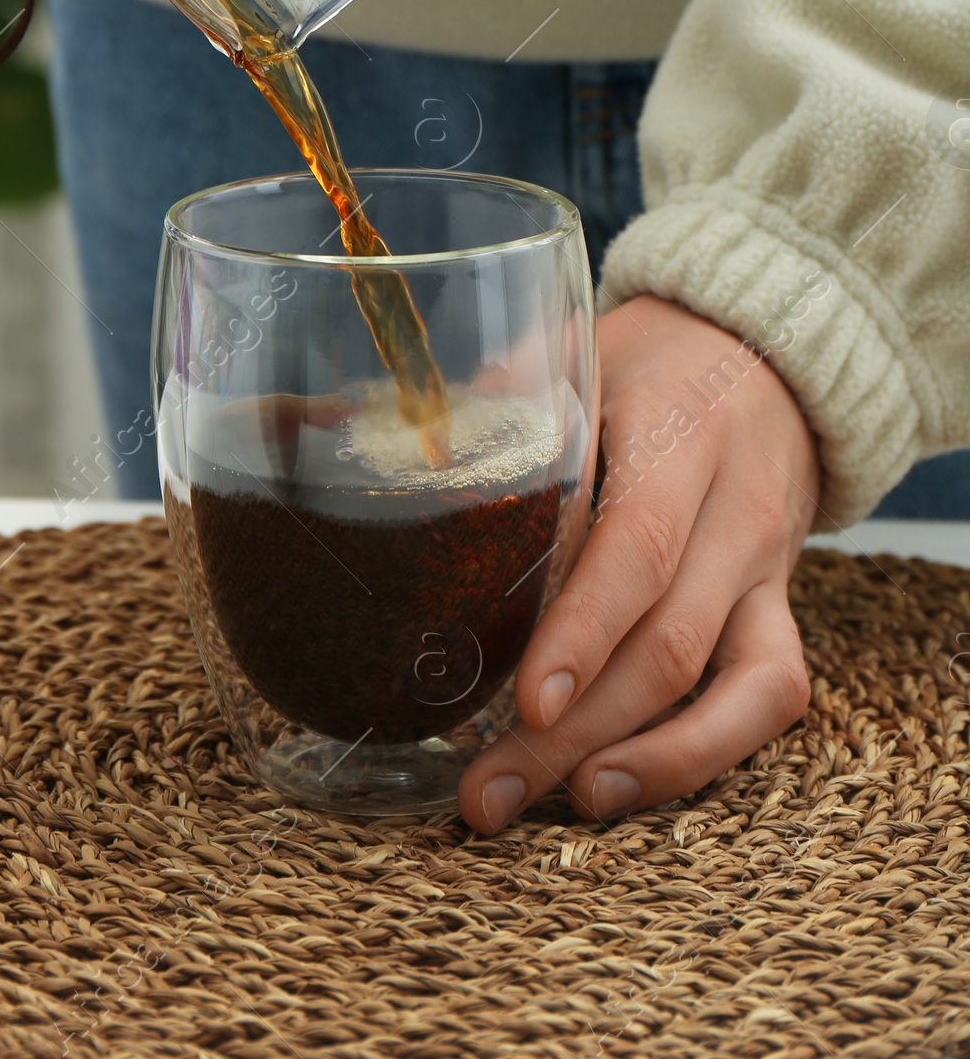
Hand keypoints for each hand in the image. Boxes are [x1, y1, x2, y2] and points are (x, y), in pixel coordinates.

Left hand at [459, 293, 819, 832]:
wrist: (764, 355)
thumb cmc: (646, 361)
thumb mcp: (579, 353)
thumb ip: (501, 400)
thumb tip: (380, 441)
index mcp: (678, 432)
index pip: (640, 545)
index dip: (585, 630)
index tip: (528, 701)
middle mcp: (736, 508)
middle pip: (671, 641)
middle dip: (578, 731)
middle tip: (486, 793)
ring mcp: (766, 567)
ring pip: (734, 687)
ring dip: (645, 764)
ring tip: (556, 808)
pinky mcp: (781, 607)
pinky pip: (769, 695)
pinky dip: (704, 753)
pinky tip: (623, 786)